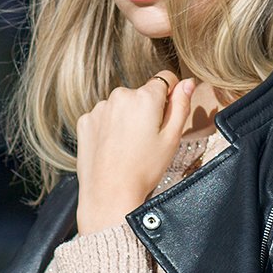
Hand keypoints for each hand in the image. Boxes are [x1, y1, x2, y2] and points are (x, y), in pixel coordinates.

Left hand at [75, 71, 195, 234]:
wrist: (109, 193)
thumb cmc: (144, 169)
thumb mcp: (171, 138)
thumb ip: (181, 105)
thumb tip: (187, 83)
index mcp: (145, 97)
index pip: (165, 79)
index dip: (170, 96)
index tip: (166, 116)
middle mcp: (120, 95)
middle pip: (141, 94)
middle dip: (146, 110)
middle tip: (147, 140)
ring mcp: (99, 108)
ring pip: (121, 106)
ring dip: (126, 118)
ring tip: (128, 147)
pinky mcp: (85, 121)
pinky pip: (103, 117)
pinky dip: (109, 128)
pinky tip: (113, 148)